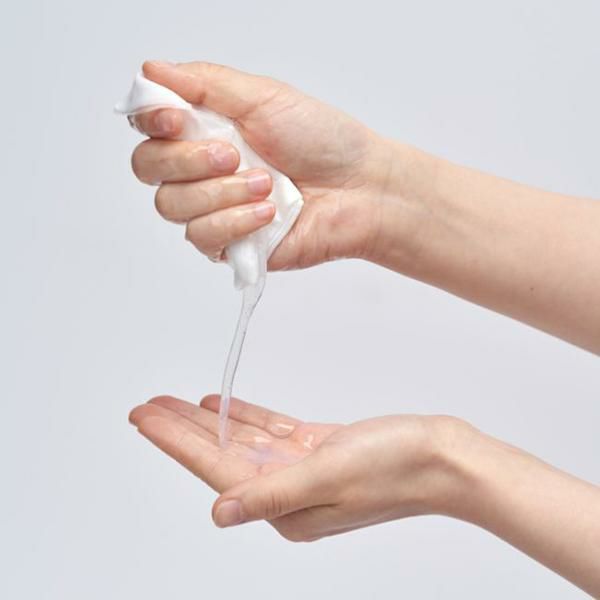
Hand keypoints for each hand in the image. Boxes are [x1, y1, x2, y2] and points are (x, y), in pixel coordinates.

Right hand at [129, 60, 393, 268]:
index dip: (150, 122)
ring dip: (220, 192)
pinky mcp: (228, 244)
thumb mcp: (263, 97)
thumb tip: (151, 70)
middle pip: (147, 168)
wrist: (359, 189)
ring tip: (266, 184)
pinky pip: (201, 237)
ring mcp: (213, 209)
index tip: (175, 119)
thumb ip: (205, 84)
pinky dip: (234, 221)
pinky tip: (268, 213)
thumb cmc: (322, 140)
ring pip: (172, 206)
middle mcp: (202, 170)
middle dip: (187, 160)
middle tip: (233, 154)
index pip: (148, 129)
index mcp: (206, 129)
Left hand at [129, 395, 464, 540]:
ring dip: (208, 421)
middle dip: (181, 430)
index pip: (216, 470)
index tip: (144, 419)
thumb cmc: (396, 466)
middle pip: (221, 455)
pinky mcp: (319, 449)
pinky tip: (223, 407)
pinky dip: (246, 418)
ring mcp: (303, 470)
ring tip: (175, 403)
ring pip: (242, 441)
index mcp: (286, 507)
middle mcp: (289, 492)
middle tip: (146, 408)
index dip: (175, 442)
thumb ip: (271, 493)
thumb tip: (219, 512)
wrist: (442, 457)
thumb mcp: (330, 474)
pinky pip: (271, 432)